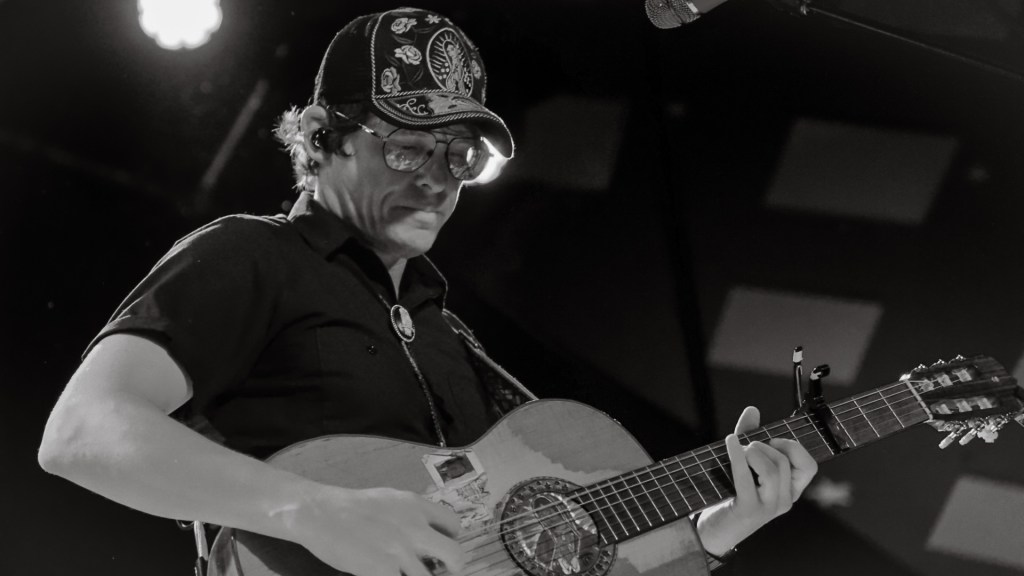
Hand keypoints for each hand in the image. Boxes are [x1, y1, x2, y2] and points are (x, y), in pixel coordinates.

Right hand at [291, 485, 466, 575]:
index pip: (454, 525)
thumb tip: (427, 531)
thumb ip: (411, 514)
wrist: (318, 512)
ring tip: (405, 572)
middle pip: (455, 555)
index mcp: (416, 506)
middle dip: (454, 568)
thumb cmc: (349, 507)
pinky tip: (387, 575)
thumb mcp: (389, 499)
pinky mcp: (382, 569)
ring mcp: (399, 550)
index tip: (442, 551)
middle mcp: (414, 527)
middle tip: (442, 572)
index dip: (451, 540)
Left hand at [695, 406, 817, 555]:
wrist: (712, 531)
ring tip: (738, 450)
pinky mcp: (748, 509)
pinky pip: (747, 477)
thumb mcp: (743, 464)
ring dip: (753, 451)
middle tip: (745, 447)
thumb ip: (750, 437)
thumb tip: (753, 410)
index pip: (809, 466)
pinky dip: (738, 456)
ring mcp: (768, 507)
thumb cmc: (730, 495)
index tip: (773, 440)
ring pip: (772, 469)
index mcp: (789, 491)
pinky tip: (730, 442)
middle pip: (783, 462)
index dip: (793, 447)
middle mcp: (784, 501)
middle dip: (763, 446)